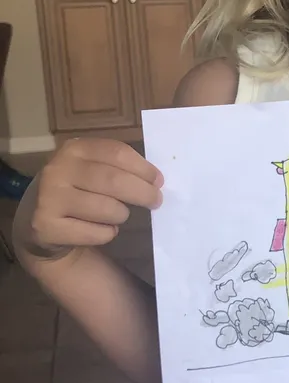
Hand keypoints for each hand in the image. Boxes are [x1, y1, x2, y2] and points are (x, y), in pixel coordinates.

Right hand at [14, 138, 162, 261]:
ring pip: (108, 209)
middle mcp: (58, 170)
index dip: (143, 168)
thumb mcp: (91, 168)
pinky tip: (98, 229)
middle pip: (114, 181)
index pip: (117, 153)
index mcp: (74, 149)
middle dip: (143, 193)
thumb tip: (156, 180)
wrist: (36, 218)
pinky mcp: (46, 226)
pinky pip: (96, 233)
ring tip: (116, 215)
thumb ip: (119, 168)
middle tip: (156, 201)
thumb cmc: (77, 189)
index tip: (158, 181)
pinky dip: (107, 234)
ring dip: (121, 215)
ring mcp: (49, 198)